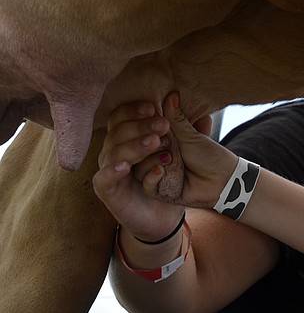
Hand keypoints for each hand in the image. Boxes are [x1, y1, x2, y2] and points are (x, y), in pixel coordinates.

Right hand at [94, 92, 236, 239]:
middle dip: (140, 127)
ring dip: (135, 146)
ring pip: (114, 153)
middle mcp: (117, 152)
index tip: (153, 107)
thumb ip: (186, 126)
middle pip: (118, 132)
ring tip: (157, 144)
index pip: (122, 117)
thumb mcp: (190, 148)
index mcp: (130, 138)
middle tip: (163, 125)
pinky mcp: (109, 192)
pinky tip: (126, 166)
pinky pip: (104, 178)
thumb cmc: (183, 176)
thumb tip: (181, 98)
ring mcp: (111, 171)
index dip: (134, 111)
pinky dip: (113, 171)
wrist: (175, 215)